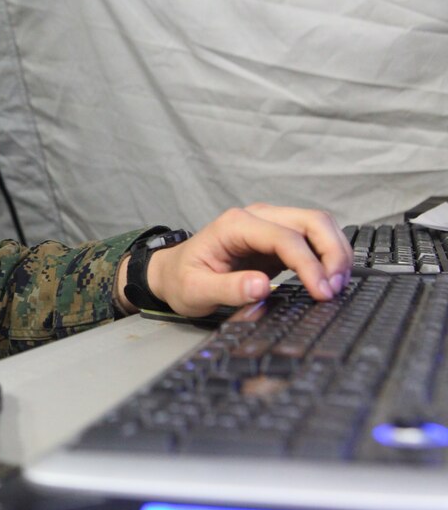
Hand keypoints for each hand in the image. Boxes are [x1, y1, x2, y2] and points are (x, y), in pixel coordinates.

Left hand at [143, 204, 351, 317]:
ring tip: (337, 286)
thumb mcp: (195, 290)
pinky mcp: (277, 239)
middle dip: (333, 253)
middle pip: (311, 221)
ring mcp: (269, 224)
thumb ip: (227, 289)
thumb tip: (261, 286)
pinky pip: (312, 240)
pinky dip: (327, 256)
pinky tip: (329, 279)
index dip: (309, 264)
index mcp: (235, 225)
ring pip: (318, 225)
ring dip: (335, 252)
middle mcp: (256, 217)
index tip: (321, 292)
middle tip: (336, 289)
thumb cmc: (182, 279)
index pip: (285, 237)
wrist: (173, 272)